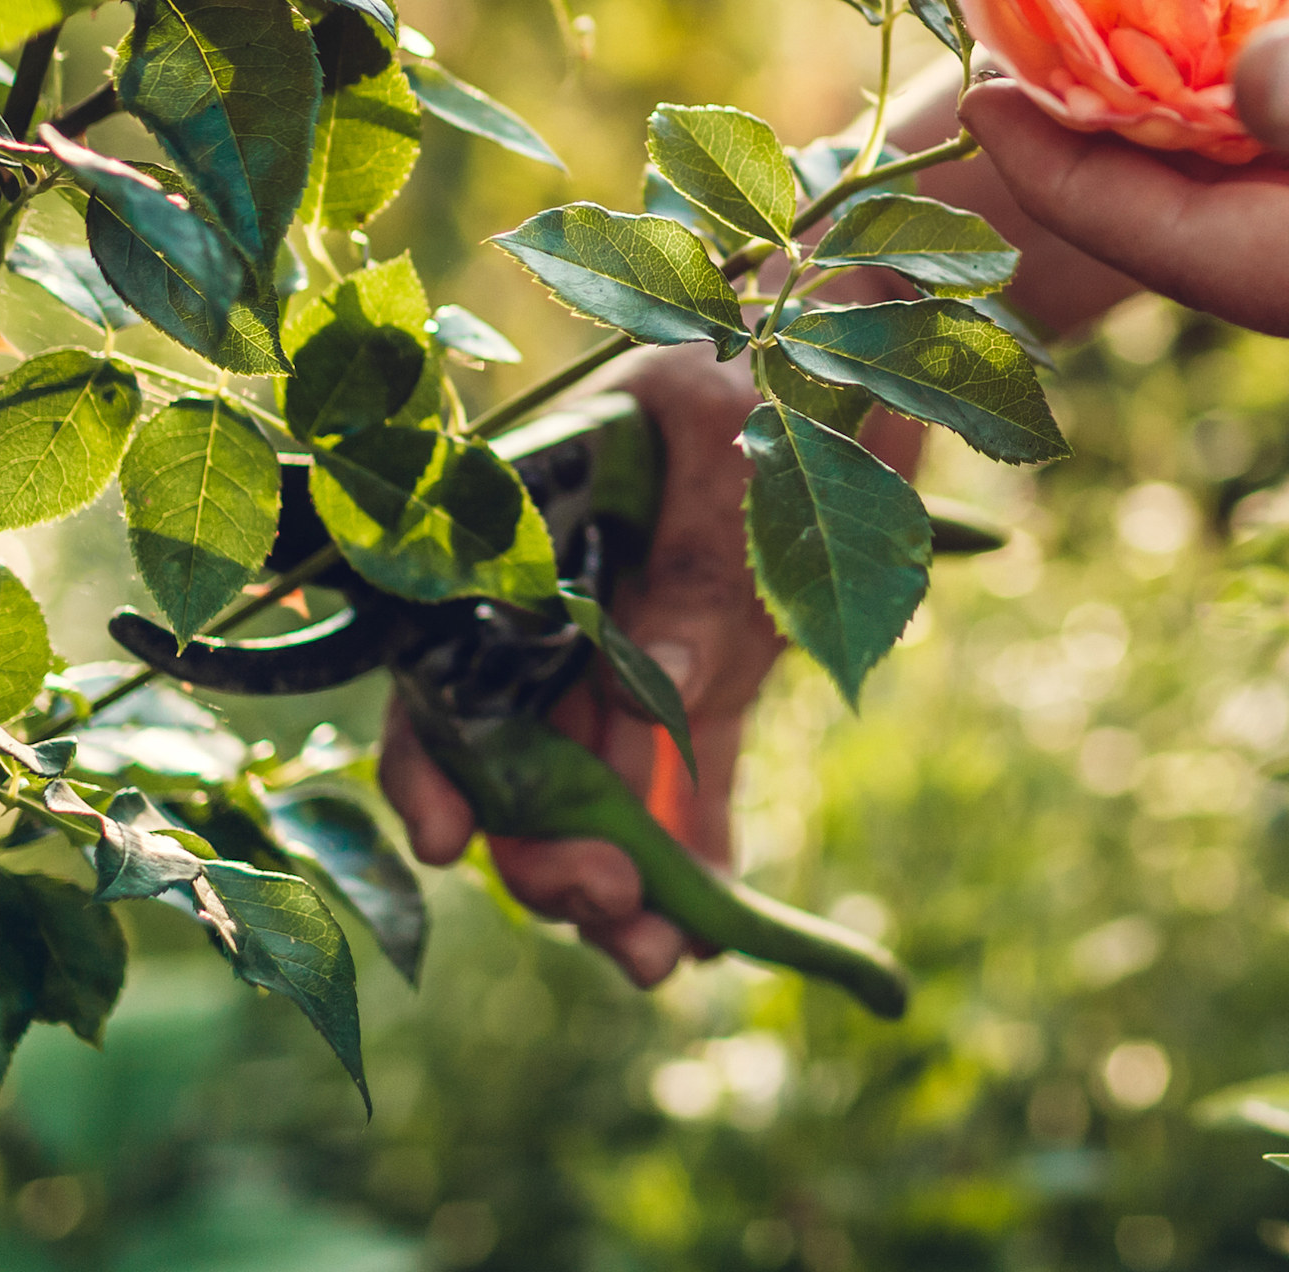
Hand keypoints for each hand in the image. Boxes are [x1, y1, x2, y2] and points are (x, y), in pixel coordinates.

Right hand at [373, 345, 770, 983]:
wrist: (854, 331)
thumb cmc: (765, 348)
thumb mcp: (721, 423)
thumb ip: (694, 559)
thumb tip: (671, 691)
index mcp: (523, 551)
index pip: (444, 671)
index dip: (434, 765)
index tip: (452, 841)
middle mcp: (560, 618)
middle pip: (517, 766)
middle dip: (543, 851)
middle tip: (603, 901)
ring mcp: (635, 658)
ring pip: (598, 800)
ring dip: (616, 886)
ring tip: (657, 956)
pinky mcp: (715, 686)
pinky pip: (689, 791)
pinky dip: (693, 860)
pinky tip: (707, 930)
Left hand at [963, 0, 1288, 406]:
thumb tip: (1231, 76)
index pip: (1192, 251)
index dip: (1074, 177)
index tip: (975, 93)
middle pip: (1212, 261)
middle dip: (1099, 176)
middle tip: (996, 70)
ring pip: (1273, 242)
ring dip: (1178, 164)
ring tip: (1083, 71)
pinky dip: (1272, 157)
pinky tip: (1239, 87)